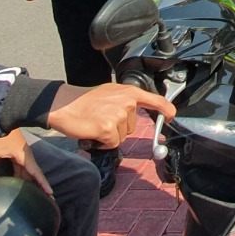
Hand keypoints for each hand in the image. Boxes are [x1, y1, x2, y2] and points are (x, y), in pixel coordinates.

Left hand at [0, 129, 50, 195]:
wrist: (1, 118)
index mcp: (24, 156)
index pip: (35, 173)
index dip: (42, 183)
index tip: (51, 193)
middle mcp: (26, 157)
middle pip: (34, 175)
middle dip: (41, 186)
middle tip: (49, 199)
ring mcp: (22, 155)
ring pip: (28, 172)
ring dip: (32, 182)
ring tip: (38, 195)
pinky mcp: (17, 154)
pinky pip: (22, 169)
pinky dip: (24, 177)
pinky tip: (23, 185)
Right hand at [46, 84, 175, 148]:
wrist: (62, 105)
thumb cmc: (83, 101)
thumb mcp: (109, 93)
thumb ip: (124, 101)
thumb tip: (133, 113)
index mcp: (128, 92)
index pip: (154, 100)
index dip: (165, 109)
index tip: (171, 115)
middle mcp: (126, 102)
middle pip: (132, 126)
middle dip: (118, 128)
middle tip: (101, 119)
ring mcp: (118, 115)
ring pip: (122, 136)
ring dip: (109, 135)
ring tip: (95, 123)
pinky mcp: (108, 128)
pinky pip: (112, 144)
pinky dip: (102, 143)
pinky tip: (93, 133)